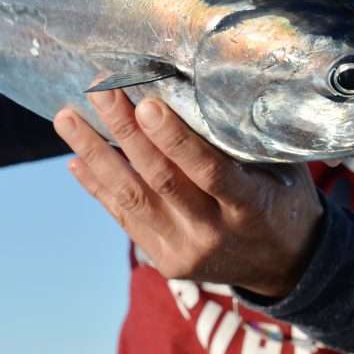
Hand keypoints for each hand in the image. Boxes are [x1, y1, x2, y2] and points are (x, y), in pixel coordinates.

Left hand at [53, 89, 323, 297]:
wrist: (285, 266)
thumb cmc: (283, 199)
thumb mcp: (282, 169)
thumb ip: (244, 140)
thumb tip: (200, 87)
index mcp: (251, 207)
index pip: (210, 171)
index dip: (176, 140)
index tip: (146, 104)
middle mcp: (214, 233)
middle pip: (160, 180)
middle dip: (125, 132)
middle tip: (98, 91)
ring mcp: (186, 252)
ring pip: (132, 199)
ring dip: (96, 155)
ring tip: (67, 119)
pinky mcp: (165, 261)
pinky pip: (125, 219)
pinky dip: (98, 187)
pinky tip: (76, 158)